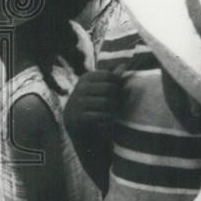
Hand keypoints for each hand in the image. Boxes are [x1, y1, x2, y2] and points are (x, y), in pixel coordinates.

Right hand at [63, 69, 124, 192]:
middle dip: (118, 98)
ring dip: (115, 109)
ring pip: (106, 101)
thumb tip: (124, 65)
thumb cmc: (96, 110)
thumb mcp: (103, 94)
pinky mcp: (77, 119)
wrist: (82, 135)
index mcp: (85, 79)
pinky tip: (109, 122)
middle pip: (109, 88)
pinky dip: (108, 119)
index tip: (121, 95)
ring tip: (116, 114)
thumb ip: (112, 80)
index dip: (120, 85)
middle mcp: (79, 89)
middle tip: (120, 107)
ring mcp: (76, 103)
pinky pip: (100, 115)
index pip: (109, 76)